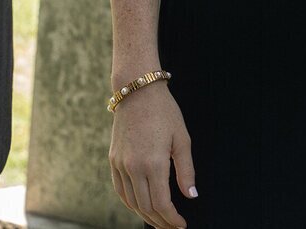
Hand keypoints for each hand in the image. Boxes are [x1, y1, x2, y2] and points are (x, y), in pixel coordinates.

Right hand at [108, 81, 194, 228]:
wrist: (136, 91)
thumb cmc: (164, 112)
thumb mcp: (182, 139)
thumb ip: (186, 170)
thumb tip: (191, 196)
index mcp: (153, 163)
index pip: (162, 204)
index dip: (172, 219)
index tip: (181, 224)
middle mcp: (134, 167)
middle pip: (146, 207)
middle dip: (161, 222)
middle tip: (172, 226)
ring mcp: (121, 165)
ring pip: (131, 202)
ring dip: (145, 216)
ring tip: (159, 221)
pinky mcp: (113, 160)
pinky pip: (120, 190)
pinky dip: (130, 203)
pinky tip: (141, 207)